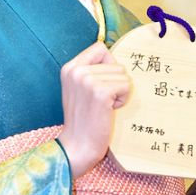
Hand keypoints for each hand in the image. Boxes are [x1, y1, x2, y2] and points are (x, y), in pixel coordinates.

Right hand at [57, 41, 129, 177]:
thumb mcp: (79, 89)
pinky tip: (109, 110)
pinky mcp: (100, 92)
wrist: (77, 146)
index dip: (108, 64)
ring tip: (105, 106)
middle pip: (114, 61)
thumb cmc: (83, 120)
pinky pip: (126, 85)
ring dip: (119, 91)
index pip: (100, 48)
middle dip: (115, 80)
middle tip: (102, 100)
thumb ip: (91, 72)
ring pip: (122, 74)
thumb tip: (115, 59)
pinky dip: (122, 99)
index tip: (102, 83)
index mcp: (69, 67)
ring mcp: (87, 80)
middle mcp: (76, 70)